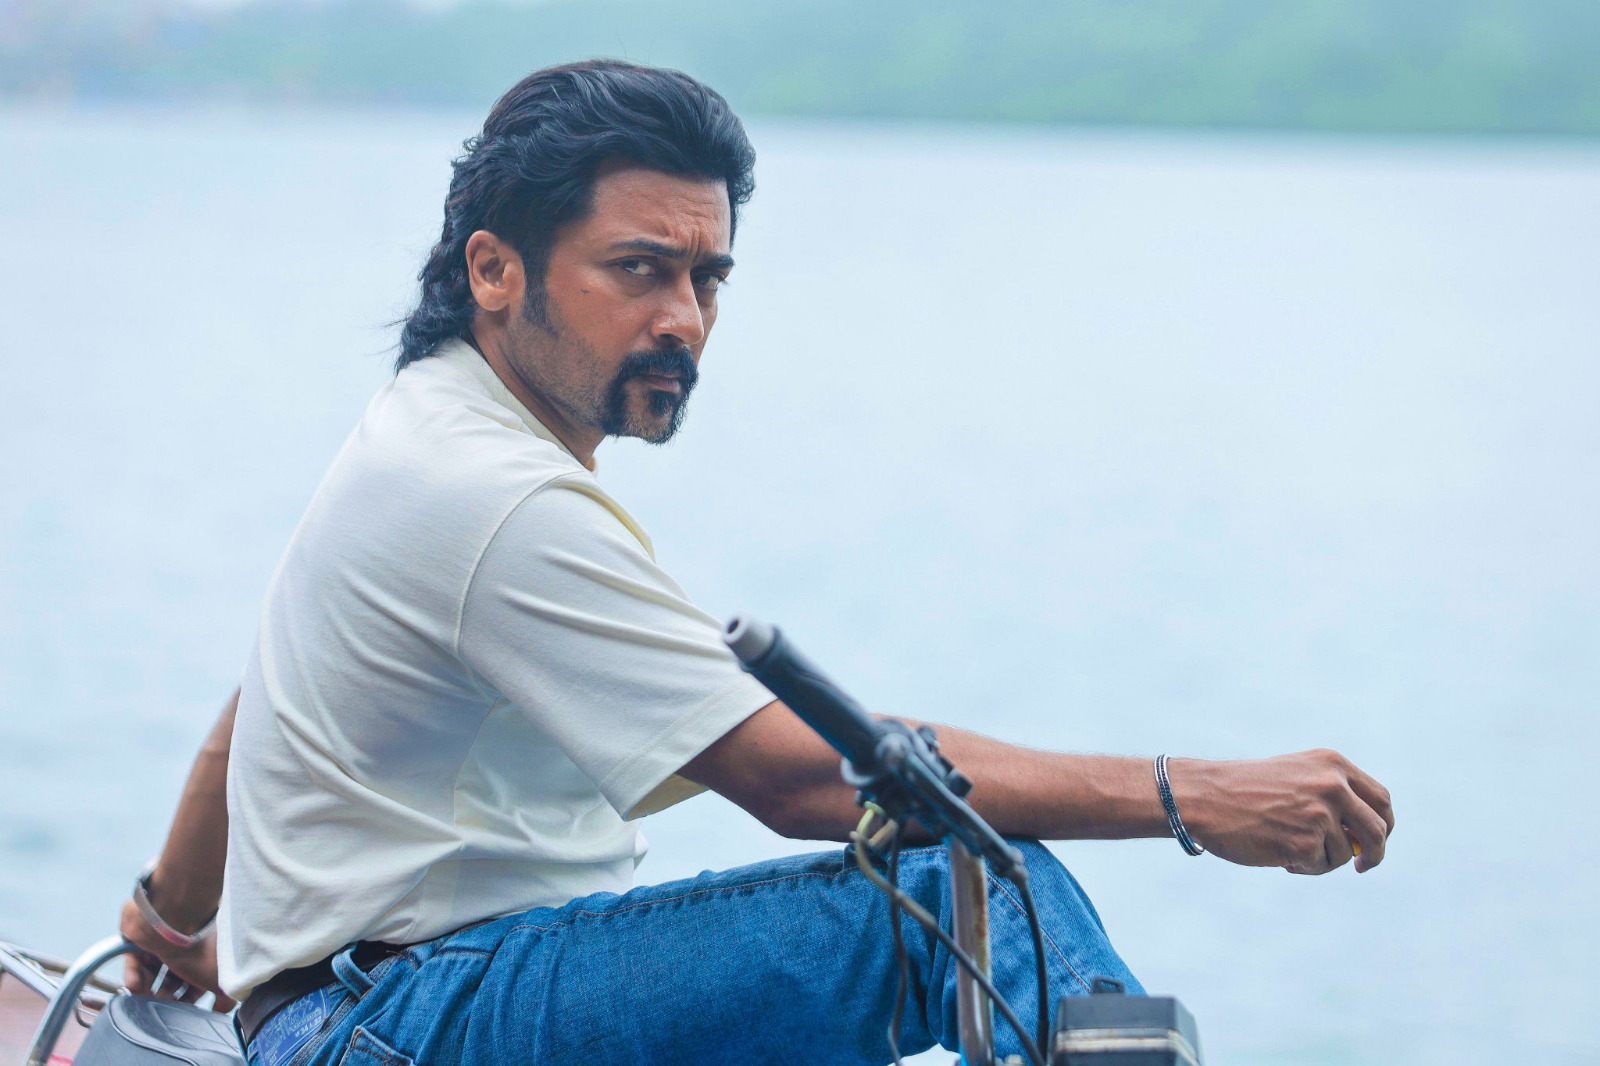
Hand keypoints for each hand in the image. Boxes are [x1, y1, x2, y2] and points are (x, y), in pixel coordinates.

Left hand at [118, 894, 234, 1011]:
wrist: (176, 918)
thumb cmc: (200, 950)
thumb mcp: (221, 982)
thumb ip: (225, 1000)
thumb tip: (221, 1010)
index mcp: (207, 955)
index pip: (196, 982)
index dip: (188, 998)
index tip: (180, 1010)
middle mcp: (187, 948)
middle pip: (173, 979)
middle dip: (164, 996)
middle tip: (158, 1006)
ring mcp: (164, 942)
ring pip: (153, 971)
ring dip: (146, 988)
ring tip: (142, 998)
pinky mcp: (143, 939)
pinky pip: (136, 960)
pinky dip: (133, 974)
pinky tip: (134, 986)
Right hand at [1169, 749, 1394, 874]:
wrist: (1204, 797)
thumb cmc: (1245, 789)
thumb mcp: (1296, 775)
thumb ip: (1333, 795)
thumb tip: (1366, 841)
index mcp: (1333, 765)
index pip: (1380, 799)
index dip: (1384, 823)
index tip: (1377, 838)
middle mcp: (1333, 786)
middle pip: (1377, 830)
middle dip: (1375, 853)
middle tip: (1364, 866)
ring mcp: (1320, 815)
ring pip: (1346, 854)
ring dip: (1323, 859)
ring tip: (1289, 848)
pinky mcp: (1305, 842)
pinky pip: (1321, 866)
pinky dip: (1304, 867)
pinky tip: (1280, 856)